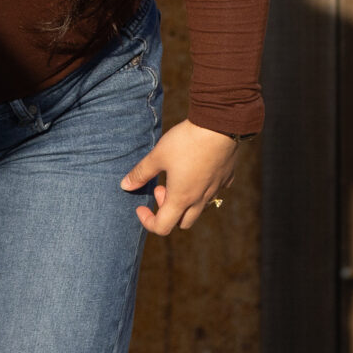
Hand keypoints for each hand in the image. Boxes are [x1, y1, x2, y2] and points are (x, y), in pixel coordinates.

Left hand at [121, 120, 241, 234]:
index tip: (140, 206)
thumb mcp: (157, 156)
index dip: (147, 221)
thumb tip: (125, 185)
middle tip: (160, 188)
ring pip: (200, 209)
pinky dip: (203, 188)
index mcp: (180, 198)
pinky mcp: (227, 177)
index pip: (162, 227)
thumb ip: (141, 173)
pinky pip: (214, 191)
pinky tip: (198, 171)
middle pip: (183, 223)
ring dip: (185, 201)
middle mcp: (200, 199)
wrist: (219, 125)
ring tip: (178, 177)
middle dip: (167, 212)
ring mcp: (216, 189)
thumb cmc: (185, 142)